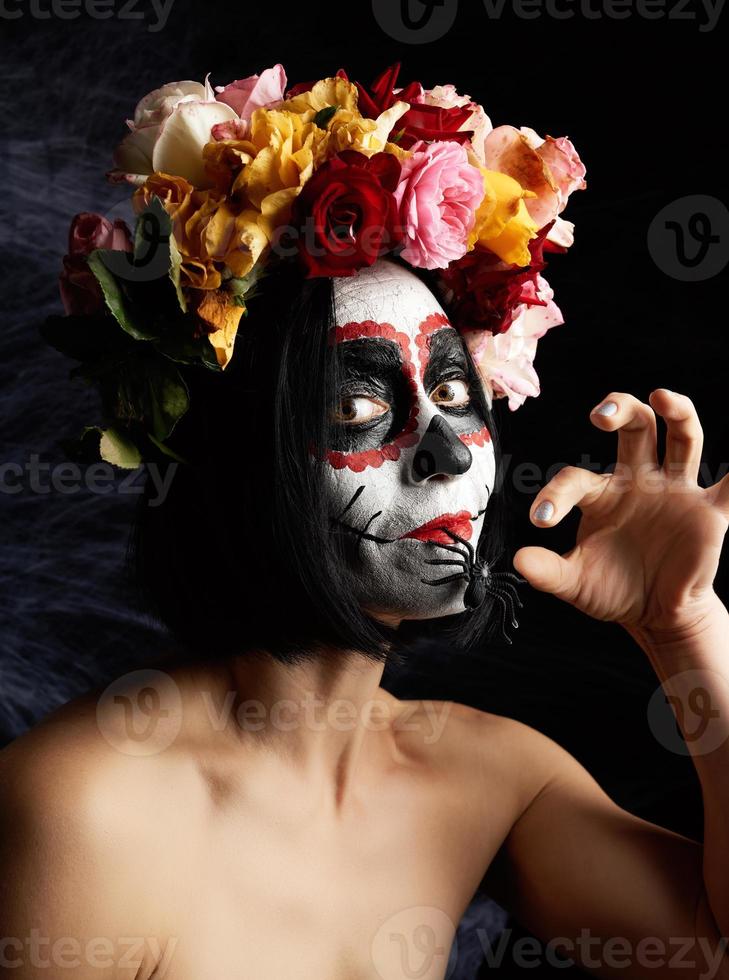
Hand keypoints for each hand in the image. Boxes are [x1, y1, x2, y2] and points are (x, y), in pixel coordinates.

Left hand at [513, 389, 728, 635]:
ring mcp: (676, 491)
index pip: (576, 479)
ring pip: (682, 437)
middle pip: (636, 427)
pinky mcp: (708, 512)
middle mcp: (640, 480)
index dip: (556, 496)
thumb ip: (548, 571)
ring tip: (660, 395)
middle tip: (600, 414)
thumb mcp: (575, 583)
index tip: (542, 519)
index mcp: (602, 493)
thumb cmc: (612, 589)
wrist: (655, 615)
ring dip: (676, 413)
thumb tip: (517, 561)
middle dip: (620, 410)